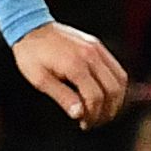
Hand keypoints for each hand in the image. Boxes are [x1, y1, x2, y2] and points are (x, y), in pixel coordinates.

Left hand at [12, 22, 127, 126]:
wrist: (31, 26)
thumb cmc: (31, 54)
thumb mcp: (39, 79)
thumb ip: (62, 97)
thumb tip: (79, 114)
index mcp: (74, 64)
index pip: (95, 97)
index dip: (93, 115)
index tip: (84, 124)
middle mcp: (90, 55)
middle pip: (112, 90)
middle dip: (107, 111)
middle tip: (94, 122)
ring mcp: (96, 48)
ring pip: (120, 80)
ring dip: (116, 100)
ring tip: (103, 112)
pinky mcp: (98, 46)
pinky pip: (117, 68)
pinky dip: (117, 85)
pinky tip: (106, 95)